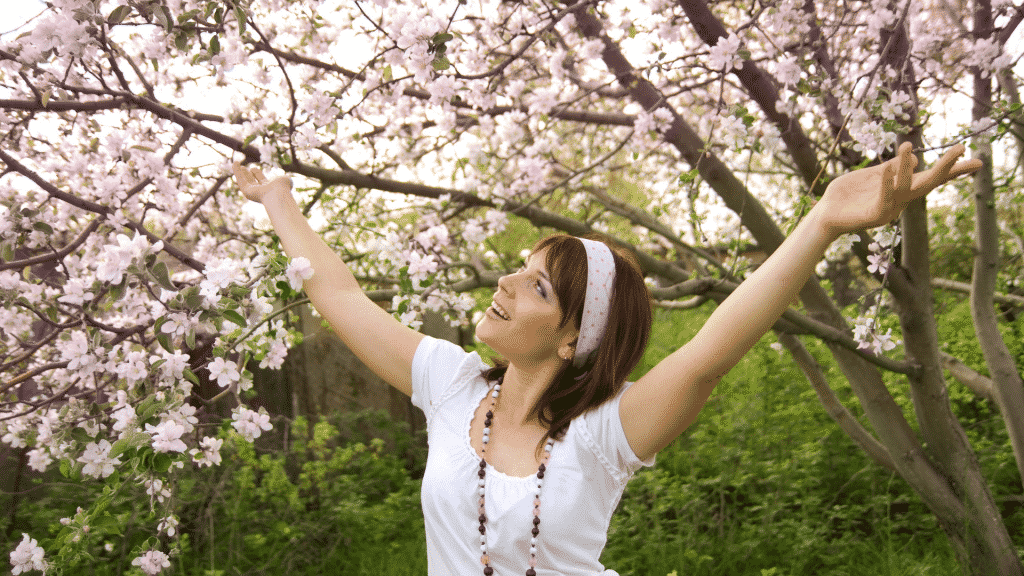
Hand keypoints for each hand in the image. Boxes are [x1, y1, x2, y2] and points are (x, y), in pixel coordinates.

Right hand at [232, 162, 292, 202]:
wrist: (278, 194)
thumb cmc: (283, 188)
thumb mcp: (286, 180)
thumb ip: (286, 179)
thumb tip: (286, 179)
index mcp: (270, 188)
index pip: (261, 181)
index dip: (257, 174)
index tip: (253, 169)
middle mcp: (261, 191)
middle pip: (252, 182)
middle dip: (247, 175)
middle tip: (243, 167)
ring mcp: (253, 192)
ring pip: (244, 181)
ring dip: (240, 173)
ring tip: (236, 163)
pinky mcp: (247, 192)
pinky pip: (240, 180)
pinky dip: (237, 171)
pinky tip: (235, 163)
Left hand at [818, 142, 982, 236]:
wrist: (825, 213)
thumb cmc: (848, 194)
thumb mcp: (871, 176)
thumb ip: (890, 167)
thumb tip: (914, 159)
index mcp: (901, 189)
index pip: (931, 177)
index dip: (952, 169)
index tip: (976, 159)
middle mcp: (900, 201)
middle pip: (929, 183)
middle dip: (947, 167)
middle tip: (962, 148)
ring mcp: (889, 209)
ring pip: (907, 188)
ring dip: (907, 167)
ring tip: (906, 145)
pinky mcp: (874, 216)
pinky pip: (884, 198)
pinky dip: (887, 183)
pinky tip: (888, 169)